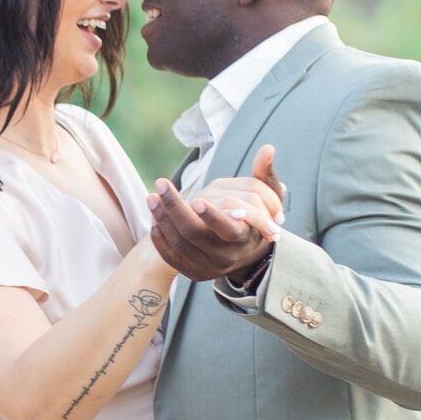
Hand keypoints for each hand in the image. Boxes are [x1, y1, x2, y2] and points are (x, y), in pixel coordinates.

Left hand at [148, 146, 285, 281]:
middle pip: (195, 233)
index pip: (228, 230)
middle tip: (161, 184)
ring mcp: (207, 267)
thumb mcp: (264, 199)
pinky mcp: (191, 272)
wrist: (245, 253)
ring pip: (180, 243)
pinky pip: (171, 257)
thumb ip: (263, 174)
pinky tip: (154, 218)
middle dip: (175, 207)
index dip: (212, 216)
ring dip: (163, 218)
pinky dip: (160, 238)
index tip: (196, 199)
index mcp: (244, 238)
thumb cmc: (253, 219)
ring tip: (152, 196)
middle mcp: (226, 256)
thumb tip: (268, 148)